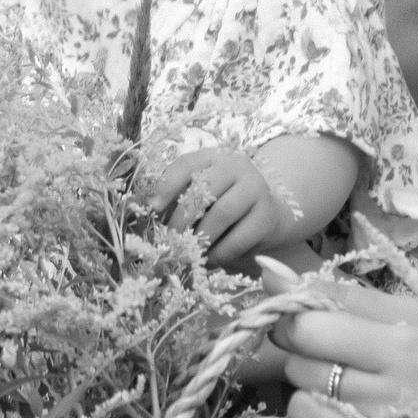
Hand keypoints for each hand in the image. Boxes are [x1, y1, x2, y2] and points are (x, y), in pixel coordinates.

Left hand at [143, 148, 286, 268]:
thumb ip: (177, 200)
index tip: (152, 208)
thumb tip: (150, 216)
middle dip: (182, 218)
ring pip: (222, 213)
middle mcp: (236, 166)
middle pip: (204, 189)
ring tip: (189, 252)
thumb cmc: (222, 204)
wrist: (266, 215)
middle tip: (171, 239)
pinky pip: (238, 238)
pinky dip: (219, 253)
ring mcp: (255, 189)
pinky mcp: (267, 215)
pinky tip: (209, 260)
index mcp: (212, 158)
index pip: (186, 164)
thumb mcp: (200, 195)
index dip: (166, 185)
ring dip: (201, 238)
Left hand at [264, 265, 417, 417]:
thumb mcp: (409, 318)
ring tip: (347, 401)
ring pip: (298, 410)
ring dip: (311, 402)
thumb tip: (268, 269)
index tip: (312, 326)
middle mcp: (388, 398)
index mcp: (404, 348)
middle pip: (299, 368)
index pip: (307, 327)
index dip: (297, 323)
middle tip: (346, 367)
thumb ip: (340, 293)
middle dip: (311, 361)